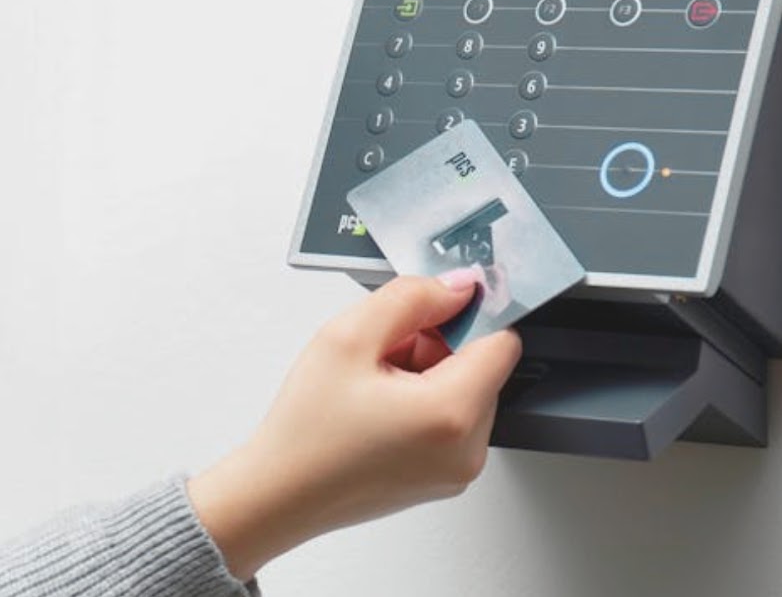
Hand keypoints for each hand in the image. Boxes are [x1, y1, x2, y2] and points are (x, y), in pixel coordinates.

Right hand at [187, 269, 521, 580]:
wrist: (279, 493)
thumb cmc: (305, 432)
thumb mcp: (348, 336)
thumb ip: (411, 296)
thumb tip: (457, 287)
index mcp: (451, 415)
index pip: (503, 340)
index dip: (465, 315)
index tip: (431, 310)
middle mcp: (467, 450)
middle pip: (481, 366)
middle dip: (437, 346)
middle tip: (383, 355)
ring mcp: (457, 470)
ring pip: (465, 390)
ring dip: (427, 373)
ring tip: (374, 385)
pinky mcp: (443, 477)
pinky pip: (451, 420)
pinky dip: (422, 403)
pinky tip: (379, 407)